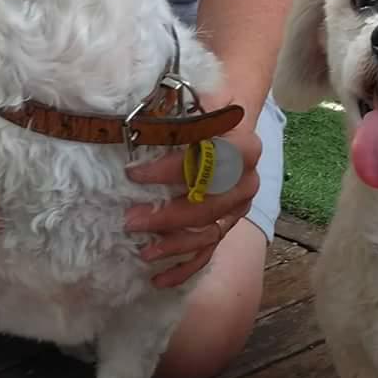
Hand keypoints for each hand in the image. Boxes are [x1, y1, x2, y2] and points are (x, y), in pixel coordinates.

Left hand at [124, 93, 261, 288]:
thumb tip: (147, 120)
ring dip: (175, 244)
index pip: (209, 164)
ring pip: (209, 232)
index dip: (171, 171)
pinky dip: (185, 268)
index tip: (133, 174)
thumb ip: (183, 108)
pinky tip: (159, 280)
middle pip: (208, 205)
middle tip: (130, 220)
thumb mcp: (200, 97)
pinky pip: (208, 251)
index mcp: (245, 148)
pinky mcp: (227, 224)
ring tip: (143, 251)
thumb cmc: (208, 108)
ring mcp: (238, 207)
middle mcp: (247, 181)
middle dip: (168, 216)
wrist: (231, 119)